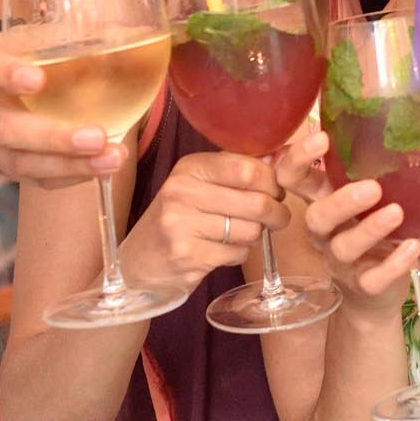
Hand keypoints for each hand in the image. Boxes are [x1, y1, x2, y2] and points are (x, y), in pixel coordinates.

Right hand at [0, 39, 127, 185]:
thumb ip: (83, 35)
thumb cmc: (32, 52)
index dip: (5, 74)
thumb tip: (133, 34)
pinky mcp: (4, 165)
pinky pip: (33, 180)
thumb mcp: (47, 36)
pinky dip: (69, 176)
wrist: (9, 77)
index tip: (38, 78)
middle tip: (96, 137)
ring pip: (19, 162)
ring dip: (68, 164)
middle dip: (52, 137)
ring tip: (113, 158)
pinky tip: (100, 168)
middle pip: (4, 128)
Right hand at [120, 152, 288, 291]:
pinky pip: (238, 253)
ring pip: (251, 230)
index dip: (272, 182)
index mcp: (190, 168)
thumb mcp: (199, 184)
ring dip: (256, 235)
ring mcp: (181, 225)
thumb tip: (280, 158)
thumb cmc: (179, 218)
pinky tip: (225, 250)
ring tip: (243, 233)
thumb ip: (236, 170)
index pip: (248, 168)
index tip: (276, 190)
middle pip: (256, 202)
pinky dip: (240, 253)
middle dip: (276, 213)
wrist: (139, 262)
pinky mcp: (187, 256)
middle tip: (277, 217)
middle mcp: (182, 192)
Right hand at [279, 130, 419, 315]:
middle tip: (372, 187)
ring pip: (343, 248)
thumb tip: (408, 111)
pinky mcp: (364, 286)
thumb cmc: (374, 227)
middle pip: (316, 217)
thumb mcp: (370, 195)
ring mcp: (343, 261)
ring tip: (396, 212)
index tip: (322, 138)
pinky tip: (412, 248)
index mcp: (324, 200)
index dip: (299, 159)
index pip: (294, 178)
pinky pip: (372, 280)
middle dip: (340, 201)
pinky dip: (392, 264)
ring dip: (369, 229)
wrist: (376, 293)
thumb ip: (374, 164)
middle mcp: (326, 231)